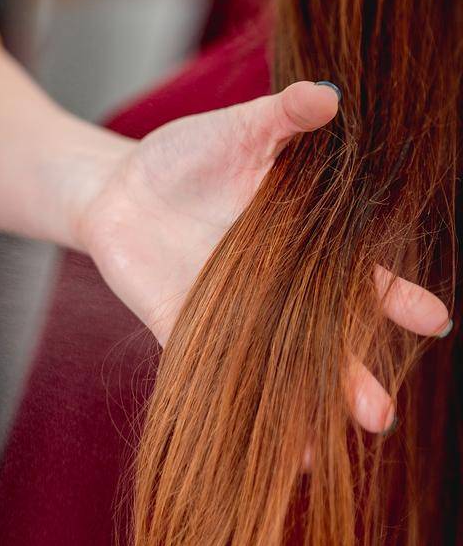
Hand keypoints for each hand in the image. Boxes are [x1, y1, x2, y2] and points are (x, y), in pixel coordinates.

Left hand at [76, 80, 449, 433]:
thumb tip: (328, 94)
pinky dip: (225, 404)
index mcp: (302, 242)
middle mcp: (274, 288)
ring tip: (327, 451)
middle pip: (324, 340)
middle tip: (379, 418)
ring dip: (297, 409)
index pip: (361, 276)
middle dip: (352, 379)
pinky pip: (206, 370)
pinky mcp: (178, 323)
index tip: (433, 320)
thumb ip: (282, 117)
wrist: (115, 184)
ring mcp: (227, 311)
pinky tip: (251, 446)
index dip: (398, 298)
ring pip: (273, 367)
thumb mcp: (236, 130)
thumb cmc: (184, 155)